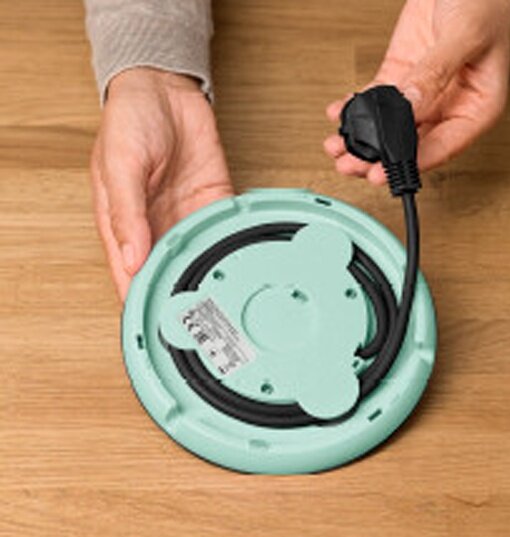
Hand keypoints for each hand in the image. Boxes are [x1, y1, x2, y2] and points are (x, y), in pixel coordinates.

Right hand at [90, 68, 232, 300]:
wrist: (165, 89)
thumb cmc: (130, 120)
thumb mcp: (120, 166)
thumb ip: (127, 214)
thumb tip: (131, 258)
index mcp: (124, 222)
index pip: (130, 272)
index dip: (141, 299)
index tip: (157, 324)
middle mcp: (156, 224)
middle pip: (167, 270)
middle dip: (181, 294)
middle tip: (199, 321)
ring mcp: (186, 214)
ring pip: (199, 254)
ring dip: (210, 273)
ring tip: (223, 299)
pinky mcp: (213, 200)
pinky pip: (223, 228)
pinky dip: (231, 244)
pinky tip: (239, 260)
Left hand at [324, 0, 509, 184]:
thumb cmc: (483, 3)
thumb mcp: (465, 35)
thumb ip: (437, 72)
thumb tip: (409, 106)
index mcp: (475, 109)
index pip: (440, 148)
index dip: (408, 164)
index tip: (380, 173)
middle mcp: (446, 108)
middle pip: (407, 146)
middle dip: (374, 158)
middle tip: (349, 165)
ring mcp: (419, 97)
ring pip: (386, 130)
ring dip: (360, 141)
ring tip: (336, 146)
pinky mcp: (398, 80)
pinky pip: (373, 102)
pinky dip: (354, 111)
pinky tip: (339, 115)